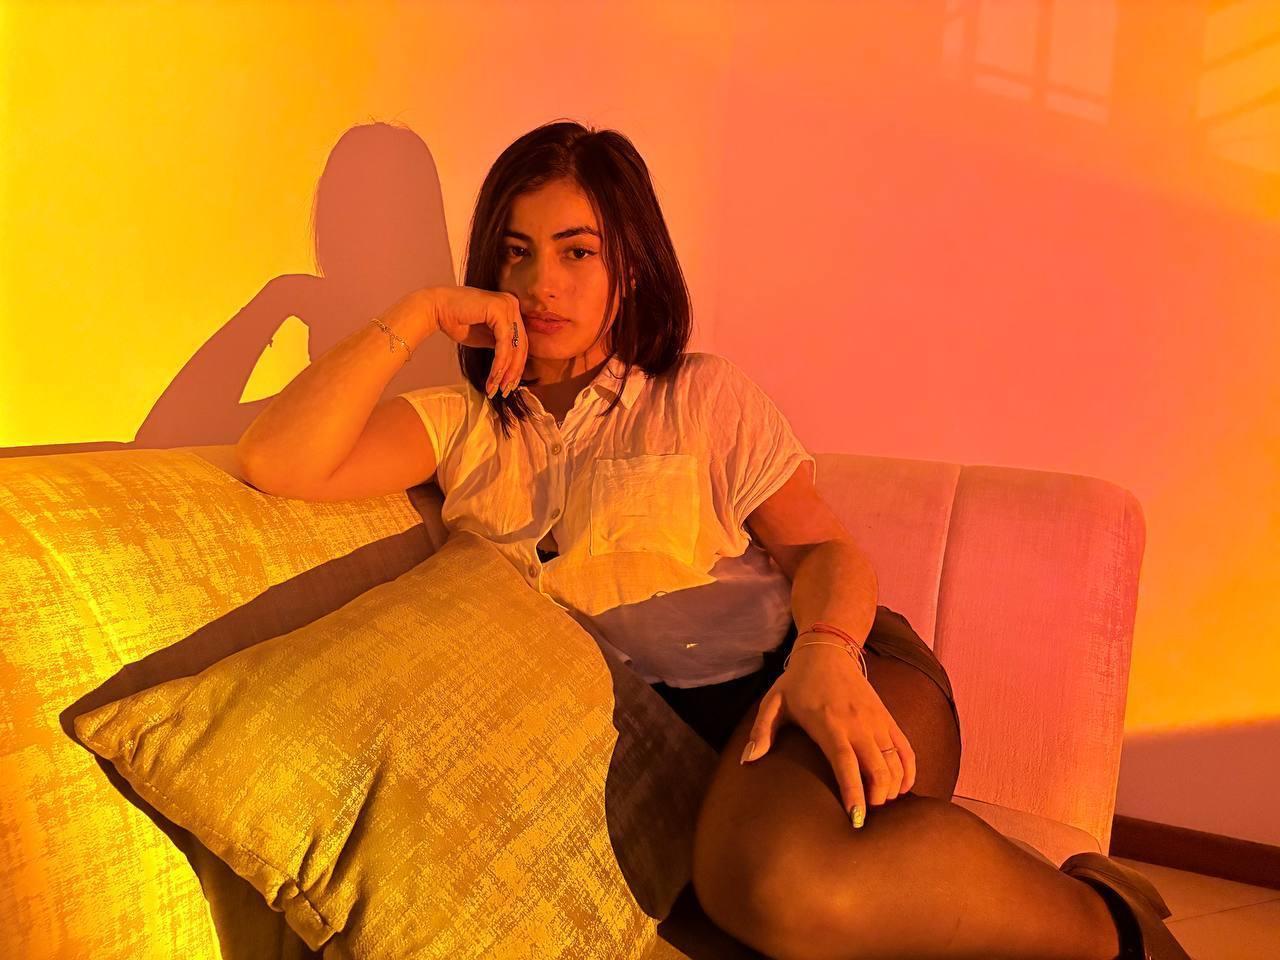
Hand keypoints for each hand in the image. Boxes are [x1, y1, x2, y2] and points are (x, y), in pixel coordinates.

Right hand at [423, 286, 529, 396]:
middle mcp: (512, 304)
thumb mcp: (485, 338)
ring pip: (514, 347)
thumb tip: (514, 367)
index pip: (520, 342)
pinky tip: (494, 376)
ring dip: (505, 371)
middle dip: (513, 372)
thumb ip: (502, 347)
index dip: (516, 366)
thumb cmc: (456, 321)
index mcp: (510, 309)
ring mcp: (507, 305)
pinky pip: (504, 344)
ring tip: (496, 388)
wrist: (435, 308)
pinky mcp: (499, 310)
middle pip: (521, 345)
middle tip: (505, 390)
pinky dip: (499, 363)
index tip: (509, 384)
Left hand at [739, 641, 916, 828]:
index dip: (853, 792)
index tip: (856, 818)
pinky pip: (907, 749)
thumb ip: (762, 731)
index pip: (846, 763)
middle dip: (877, 798)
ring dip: (892, 788)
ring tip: (879, 803)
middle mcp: (858, 724)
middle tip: (866, 814)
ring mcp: (877, 721)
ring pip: (895, 762)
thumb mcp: (774, 702)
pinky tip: (902, 788)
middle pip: (877, 768)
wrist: (828, 650)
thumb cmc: (798, 681)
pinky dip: (908, 771)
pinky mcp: (889, 718)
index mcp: (829, 724)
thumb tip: (748, 760)